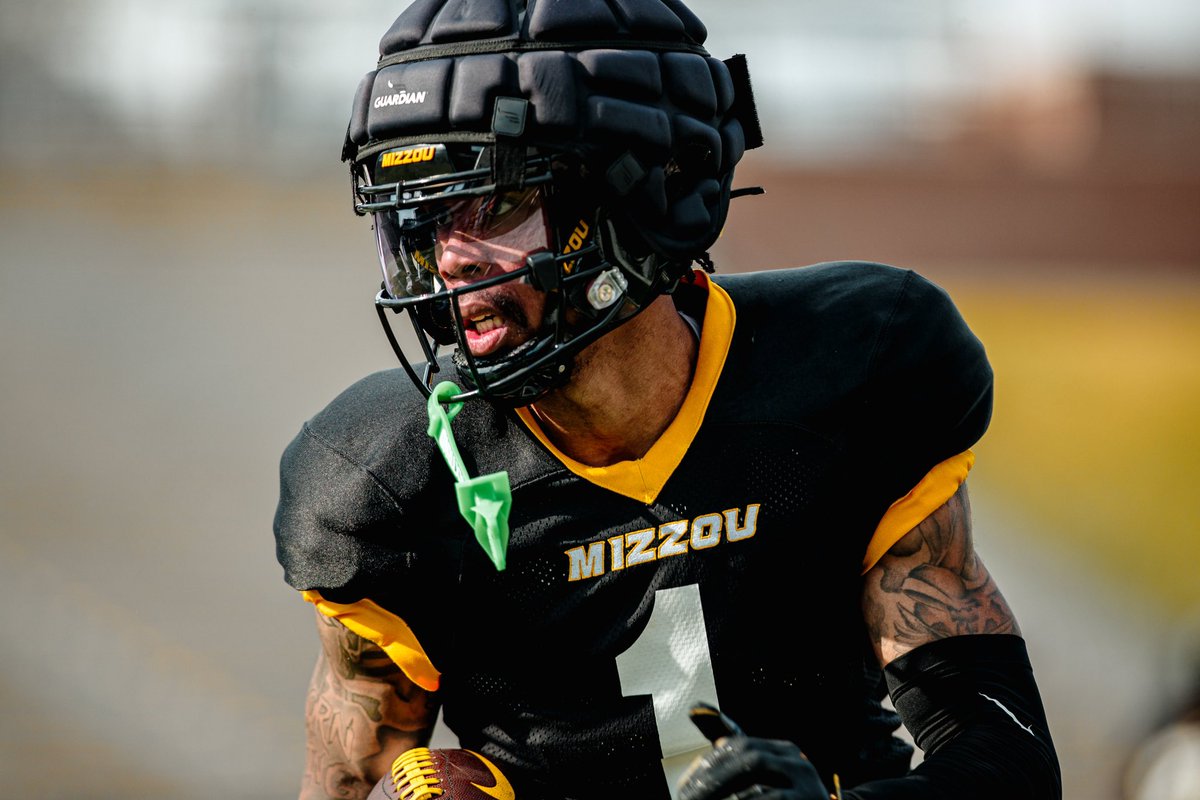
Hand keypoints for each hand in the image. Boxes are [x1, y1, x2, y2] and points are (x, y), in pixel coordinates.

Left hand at [678, 703, 830, 799]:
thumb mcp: (765, 786)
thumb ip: (740, 763)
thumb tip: (704, 722)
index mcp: (784, 753)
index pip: (740, 744)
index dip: (710, 760)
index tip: (686, 784)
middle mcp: (796, 760)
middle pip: (746, 751)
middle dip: (713, 772)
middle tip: (688, 795)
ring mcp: (806, 780)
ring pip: (756, 765)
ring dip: (722, 783)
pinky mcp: (808, 799)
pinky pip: (772, 795)